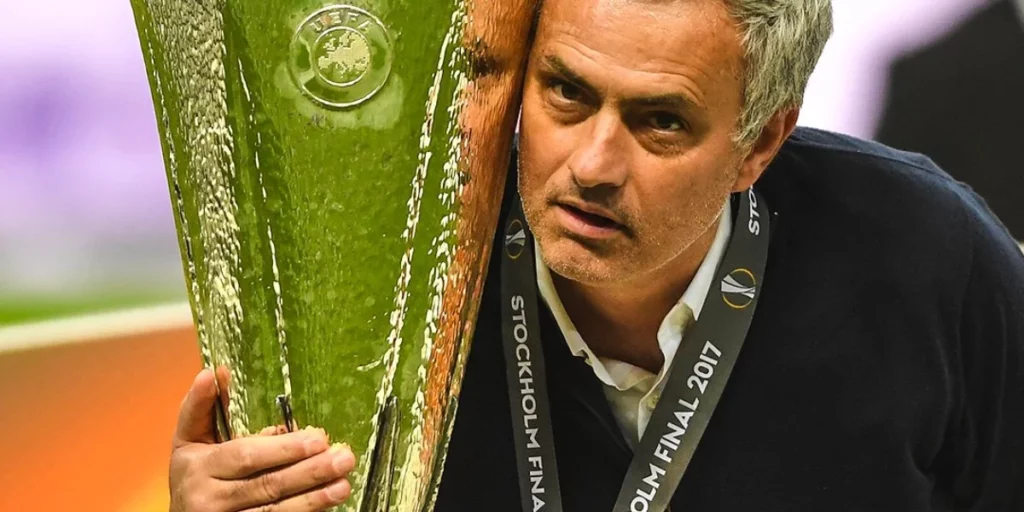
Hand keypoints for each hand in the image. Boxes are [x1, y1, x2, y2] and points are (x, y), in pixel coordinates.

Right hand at [169, 368, 355, 511]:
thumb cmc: (192, 473)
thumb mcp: (189, 439)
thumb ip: (200, 407)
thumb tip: (214, 373)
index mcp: (199, 466)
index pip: (245, 457)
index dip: (283, 449)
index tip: (317, 438)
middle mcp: (209, 498)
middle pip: (267, 485)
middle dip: (308, 472)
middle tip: (342, 457)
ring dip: (313, 498)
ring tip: (343, 484)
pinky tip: (327, 502)